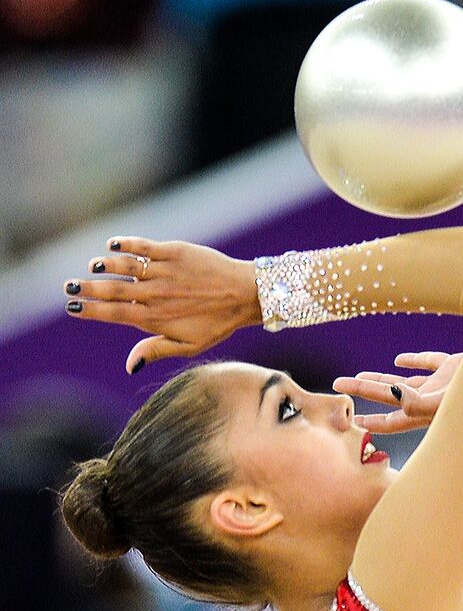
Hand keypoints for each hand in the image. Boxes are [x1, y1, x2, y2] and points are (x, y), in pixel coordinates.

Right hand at [62, 236, 260, 372]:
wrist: (247, 294)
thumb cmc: (218, 322)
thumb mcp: (190, 345)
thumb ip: (157, 350)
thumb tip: (130, 366)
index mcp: (157, 319)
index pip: (115, 314)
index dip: (91, 311)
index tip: (73, 308)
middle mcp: (158, 295)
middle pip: (113, 291)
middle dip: (87, 289)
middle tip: (68, 287)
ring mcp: (166, 272)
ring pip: (126, 267)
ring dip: (105, 265)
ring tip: (92, 266)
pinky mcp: (177, 252)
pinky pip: (145, 247)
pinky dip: (126, 244)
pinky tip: (113, 245)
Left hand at [332, 351, 462, 432]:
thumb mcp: (447, 402)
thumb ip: (417, 401)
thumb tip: (391, 391)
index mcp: (426, 413)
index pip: (389, 420)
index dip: (368, 421)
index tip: (347, 421)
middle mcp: (430, 400)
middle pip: (388, 397)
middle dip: (363, 392)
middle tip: (337, 384)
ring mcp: (441, 384)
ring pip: (404, 382)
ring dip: (381, 378)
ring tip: (359, 376)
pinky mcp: (453, 367)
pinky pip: (429, 364)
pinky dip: (413, 361)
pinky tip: (399, 359)